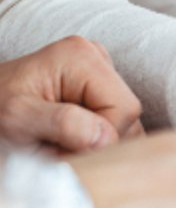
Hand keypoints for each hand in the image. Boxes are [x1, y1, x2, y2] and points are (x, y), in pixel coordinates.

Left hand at [0, 36, 142, 151]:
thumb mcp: (16, 121)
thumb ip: (63, 124)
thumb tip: (106, 137)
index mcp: (81, 56)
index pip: (123, 109)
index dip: (100, 139)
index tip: (60, 151)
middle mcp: (96, 56)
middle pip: (127, 115)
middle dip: (97, 142)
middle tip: (54, 148)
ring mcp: (98, 70)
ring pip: (125, 122)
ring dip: (94, 144)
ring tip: (57, 142)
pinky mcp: (97, 87)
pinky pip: (115, 121)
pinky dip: (93, 139)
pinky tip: (65, 137)